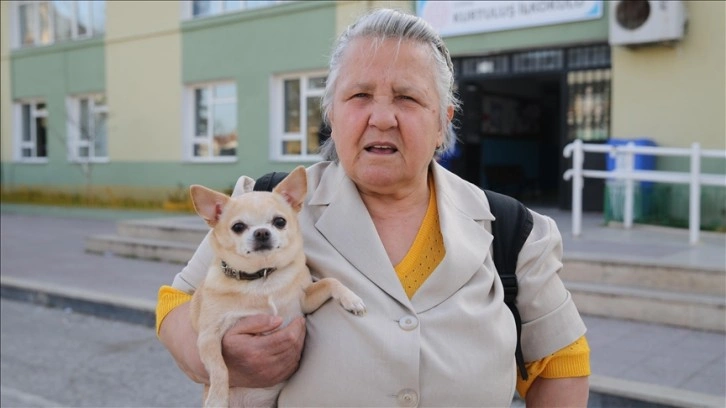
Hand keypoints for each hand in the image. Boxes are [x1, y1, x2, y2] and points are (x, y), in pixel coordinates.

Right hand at [159, 303, 305, 386]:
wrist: (221, 368)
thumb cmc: (228, 344)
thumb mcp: (236, 328)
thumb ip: (257, 321)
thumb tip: (279, 320)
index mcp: (255, 350)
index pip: (287, 338)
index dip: (297, 327)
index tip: (299, 318)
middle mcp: (263, 365)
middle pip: (293, 347)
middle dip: (300, 333)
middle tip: (299, 323)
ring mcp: (268, 375)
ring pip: (294, 357)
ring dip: (299, 344)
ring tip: (296, 332)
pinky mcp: (271, 380)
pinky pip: (291, 368)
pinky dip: (295, 355)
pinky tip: (292, 347)